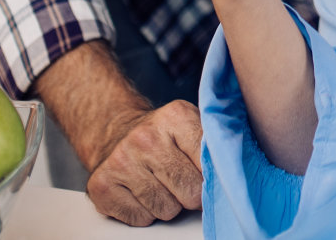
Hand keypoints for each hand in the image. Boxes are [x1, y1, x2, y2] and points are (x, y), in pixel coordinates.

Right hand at [85, 100, 203, 224]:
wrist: (115, 131)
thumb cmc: (161, 136)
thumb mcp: (190, 124)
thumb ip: (212, 144)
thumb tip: (233, 174)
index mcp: (175, 116)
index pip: (209, 162)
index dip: (212, 176)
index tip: (209, 176)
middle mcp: (145, 137)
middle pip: (190, 192)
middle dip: (191, 194)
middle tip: (183, 182)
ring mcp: (121, 161)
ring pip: (166, 210)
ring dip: (168, 204)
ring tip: (160, 184)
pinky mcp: (102, 185)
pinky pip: (141, 219)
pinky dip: (145, 213)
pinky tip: (140, 192)